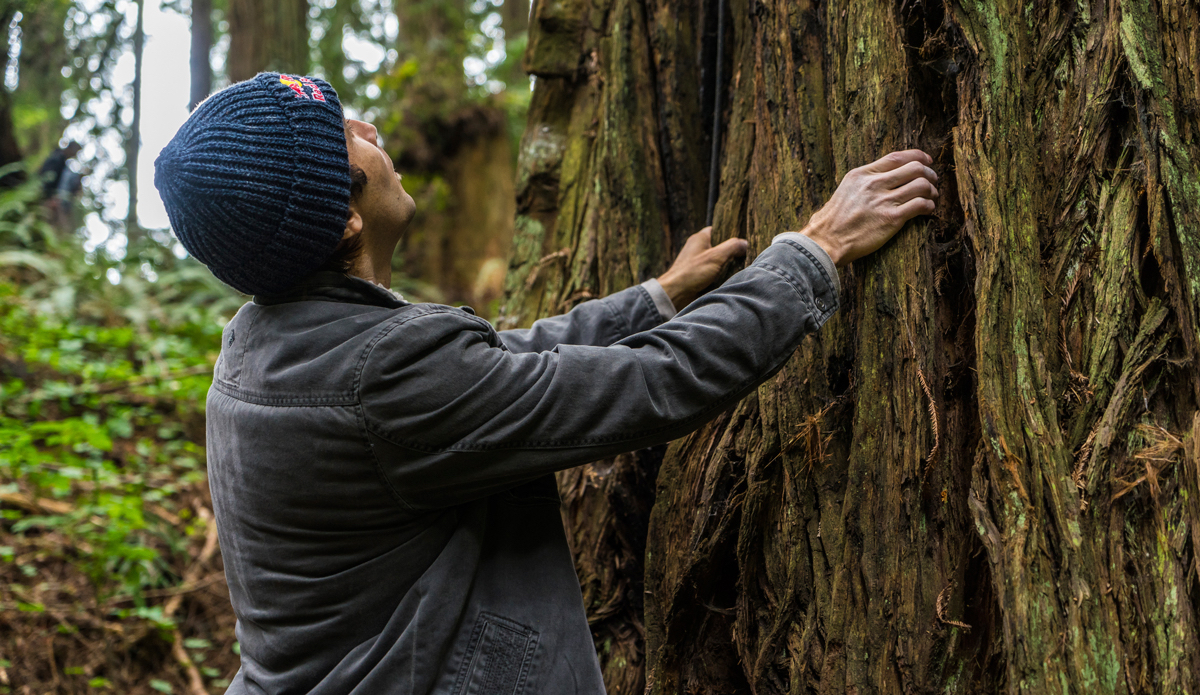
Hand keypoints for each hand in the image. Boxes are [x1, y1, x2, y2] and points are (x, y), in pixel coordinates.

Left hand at [657, 228, 748, 308]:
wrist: (675, 294)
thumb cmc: (692, 272)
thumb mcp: (716, 256)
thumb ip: (732, 247)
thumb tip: (745, 243)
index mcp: (700, 238)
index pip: (718, 229)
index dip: (730, 233)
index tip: (742, 239)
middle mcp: (697, 248)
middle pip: (719, 245)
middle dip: (731, 251)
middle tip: (744, 255)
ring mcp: (697, 262)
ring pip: (717, 260)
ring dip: (726, 265)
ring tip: (739, 267)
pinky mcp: (697, 274)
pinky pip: (712, 271)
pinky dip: (720, 274)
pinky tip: (728, 278)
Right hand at [801, 150, 938, 265]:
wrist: (826, 241)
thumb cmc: (833, 221)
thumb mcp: (846, 190)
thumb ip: (865, 182)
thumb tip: (883, 178)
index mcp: (862, 174)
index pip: (897, 157)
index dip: (917, 156)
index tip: (927, 161)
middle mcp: (874, 184)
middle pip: (914, 168)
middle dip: (929, 174)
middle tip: (932, 181)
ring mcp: (883, 201)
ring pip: (921, 185)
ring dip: (932, 191)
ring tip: (931, 198)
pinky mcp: (891, 219)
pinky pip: (920, 205)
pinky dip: (929, 206)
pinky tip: (927, 210)